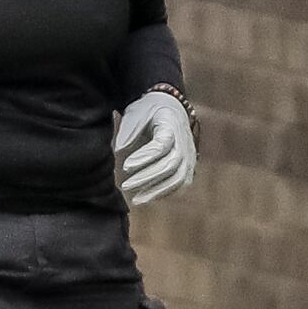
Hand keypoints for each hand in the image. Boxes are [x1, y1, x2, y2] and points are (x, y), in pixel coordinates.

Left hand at [113, 88, 196, 204]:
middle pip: (171, 165)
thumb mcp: (135, 114)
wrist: (170, 109)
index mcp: (171, 125)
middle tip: (125, 186)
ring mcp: (190, 155)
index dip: (144, 158)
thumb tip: (117, 151)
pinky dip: (164, 192)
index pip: (161, 145)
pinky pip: (181, 184)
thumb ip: (127, 132)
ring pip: (178, 178)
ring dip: (156, 191)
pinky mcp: (189, 167)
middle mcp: (185, 142)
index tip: (125, 167)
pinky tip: (146, 197)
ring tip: (135, 200)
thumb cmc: (148, 112)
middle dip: (147, 178)